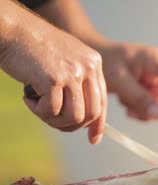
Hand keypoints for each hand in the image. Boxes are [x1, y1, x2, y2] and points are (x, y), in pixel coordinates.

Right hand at [0, 7, 106, 143]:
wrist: (14, 30)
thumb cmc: (35, 48)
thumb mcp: (67, 61)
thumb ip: (79, 83)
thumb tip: (85, 119)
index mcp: (94, 64)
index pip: (102, 101)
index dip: (98, 124)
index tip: (93, 139)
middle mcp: (87, 68)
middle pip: (91, 114)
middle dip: (72, 125)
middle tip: (53, 120)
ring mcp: (72, 73)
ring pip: (74, 117)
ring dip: (54, 120)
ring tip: (39, 107)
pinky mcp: (53, 79)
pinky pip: (51, 111)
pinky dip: (38, 111)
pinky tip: (28, 97)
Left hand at [92, 41, 157, 121]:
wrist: (93, 61)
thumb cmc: (106, 62)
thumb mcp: (120, 81)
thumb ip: (139, 98)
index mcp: (156, 60)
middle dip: (152, 108)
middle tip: (132, 112)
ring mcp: (155, 80)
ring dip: (143, 110)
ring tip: (125, 104)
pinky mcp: (149, 88)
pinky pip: (152, 106)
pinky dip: (139, 109)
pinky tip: (126, 102)